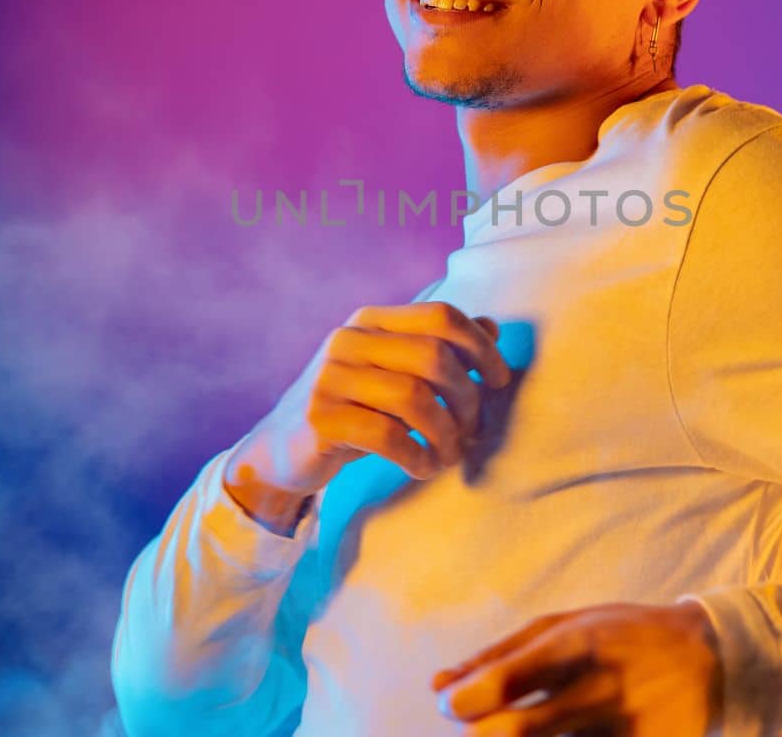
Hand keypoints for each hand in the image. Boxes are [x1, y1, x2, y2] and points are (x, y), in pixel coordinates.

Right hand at [225, 301, 509, 520]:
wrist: (281, 451)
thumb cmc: (353, 410)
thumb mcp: (394, 374)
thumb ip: (438, 347)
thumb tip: (491, 327)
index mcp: (371, 320)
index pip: (441, 315)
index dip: (480, 346)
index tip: (499, 381)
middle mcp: (348, 340)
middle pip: (434, 356)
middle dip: (466, 398)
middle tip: (474, 429)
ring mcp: (331, 378)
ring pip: (415, 397)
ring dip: (446, 434)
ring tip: (450, 454)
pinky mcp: (322, 419)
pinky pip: (388, 436)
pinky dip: (417, 456)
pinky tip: (423, 467)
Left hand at [430, 600, 722, 736]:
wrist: (712, 657)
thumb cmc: (620, 636)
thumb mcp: (564, 625)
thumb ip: (498, 656)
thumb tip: (438, 686)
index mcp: (576, 644)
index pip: (505, 680)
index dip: (461, 702)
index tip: (453, 707)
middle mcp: (599, 689)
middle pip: (514, 733)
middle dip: (480, 736)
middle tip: (484, 731)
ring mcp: (625, 730)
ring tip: (527, 730)